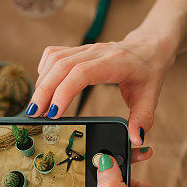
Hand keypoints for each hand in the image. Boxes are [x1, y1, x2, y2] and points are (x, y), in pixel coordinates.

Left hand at [23, 152, 184, 186]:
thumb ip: (113, 185)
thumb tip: (100, 160)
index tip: (10, 178)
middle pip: (62, 179)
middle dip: (54, 160)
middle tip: (42, 137)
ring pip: (85, 166)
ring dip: (89, 151)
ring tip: (85, 132)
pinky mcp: (114, 179)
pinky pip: (108, 161)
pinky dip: (118, 151)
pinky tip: (128, 144)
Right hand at [26, 32, 173, 144]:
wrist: (149, 47)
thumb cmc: (148, 72)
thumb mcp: (151, 96)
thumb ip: (143, 118)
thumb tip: (135, 139)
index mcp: (115, 63)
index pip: (82, 72)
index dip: (64, 91)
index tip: (54, 113)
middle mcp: (97, 52)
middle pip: (62, 66)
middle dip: (44, 91)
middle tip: (34, 116)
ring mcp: (86, 49)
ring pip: (55, 60)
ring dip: (42, 83)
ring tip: (35, 108)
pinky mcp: (78, 49)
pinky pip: (54, 54)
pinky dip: (44, 70)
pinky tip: (43, 87)